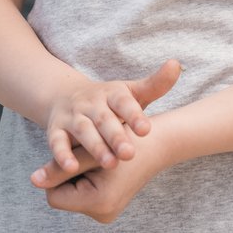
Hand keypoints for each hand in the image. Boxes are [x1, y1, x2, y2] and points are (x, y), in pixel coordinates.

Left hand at [32, 127, 168, 223]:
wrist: (157, 143)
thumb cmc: (123, 139)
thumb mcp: (88, 150)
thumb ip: (59, 167)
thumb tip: (33, 180)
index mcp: (98, 202)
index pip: (54, 196)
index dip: (58, 173)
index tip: (75, 156)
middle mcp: (103, 214)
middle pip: (63, 196)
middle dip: (68, 175)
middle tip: (85, 155)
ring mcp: (107, 213)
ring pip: (72, 194)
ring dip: (77, 176)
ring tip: (92, 159)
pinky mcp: (108, 207)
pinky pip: (83, 195)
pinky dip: (85, 179)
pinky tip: (97, 165)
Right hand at [43, 60, 180, 175]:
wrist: (64, 95)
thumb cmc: (109, 102)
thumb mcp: (131, 92)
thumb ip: (155, 84)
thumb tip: (176, 64)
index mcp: (112, 93)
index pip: (124, 102)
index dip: (134, 115)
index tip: (146, 130)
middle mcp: (91, 103)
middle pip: (104, 119)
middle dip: (116, 136)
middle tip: (130, 154)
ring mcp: (73, 115)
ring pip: (83, 130)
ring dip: (95, 146)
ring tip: (109, 163)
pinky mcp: (56, 129)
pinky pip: (57, 142)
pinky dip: (62, 154)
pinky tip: (70, 168)